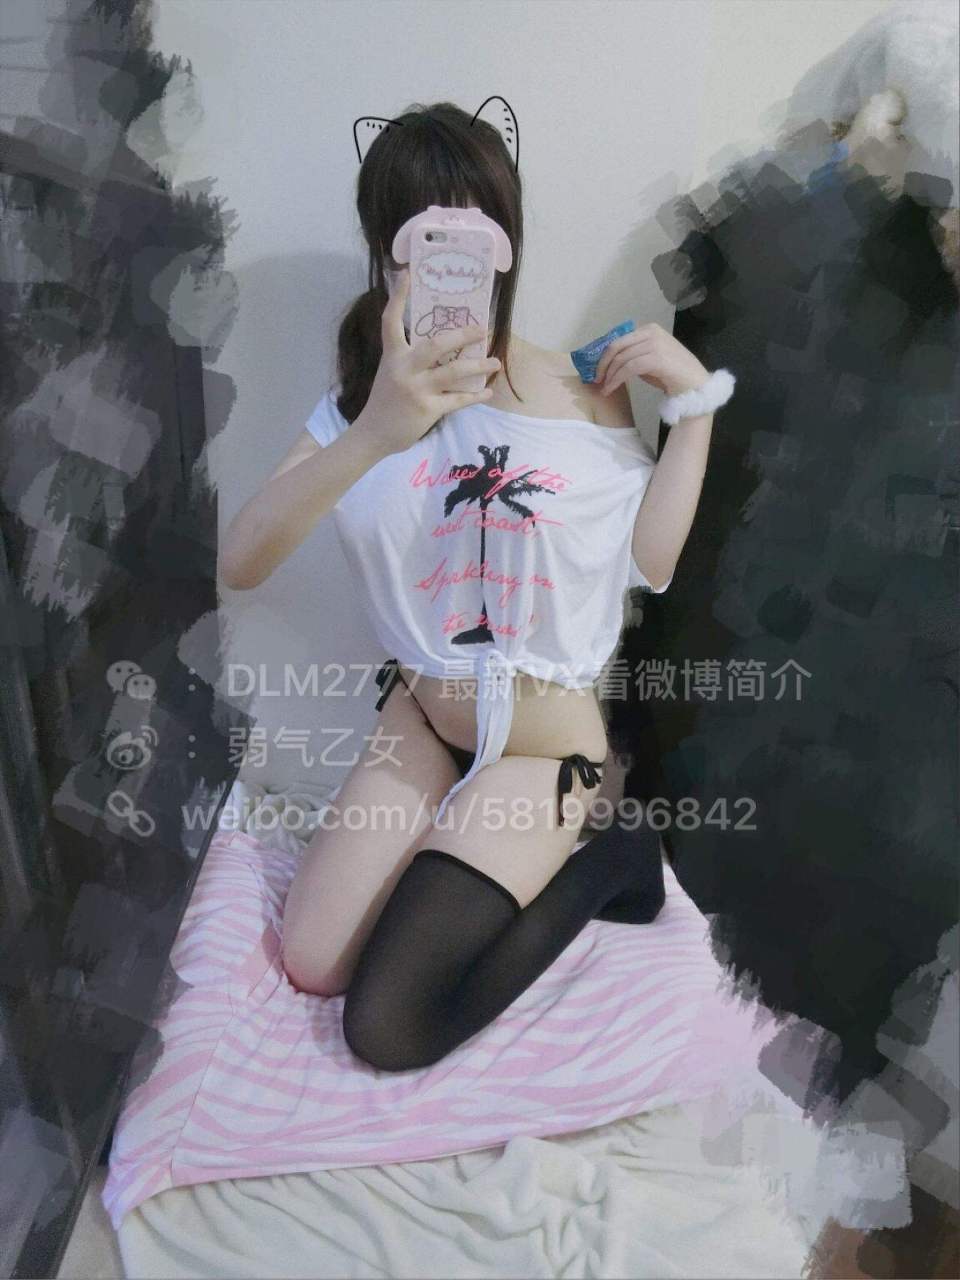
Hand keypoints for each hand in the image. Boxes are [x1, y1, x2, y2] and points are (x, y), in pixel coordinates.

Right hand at [362, 269, 501, 454]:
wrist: (373, 434)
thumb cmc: (386, 400)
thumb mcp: (391, 372)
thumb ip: (411, 358)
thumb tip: (443, 344)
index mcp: (392, 355)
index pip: (391, 321)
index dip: (398, 297)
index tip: (407, 274)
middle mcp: (403, 368)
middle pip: (436, 344)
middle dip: (462, 334)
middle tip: (483, 328)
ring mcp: (416, 389)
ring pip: (454, 372)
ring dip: (479, 365)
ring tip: (495, 362)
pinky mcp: (427, 409)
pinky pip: (457, 400)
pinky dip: (475, 396)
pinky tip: (488, 392)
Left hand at [594, 322, 708, 397]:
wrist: (695, 386)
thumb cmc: (673, 376)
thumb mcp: (649, 361)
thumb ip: (633, 356)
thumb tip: (610, 362)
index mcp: (650, 329)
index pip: (619, 340)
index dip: (605, 355)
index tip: (598, 370)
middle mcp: (652, 332)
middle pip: (617, 346)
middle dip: (603, 364)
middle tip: (596, 380)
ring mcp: (655, 344)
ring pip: (621, 358)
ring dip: (609, 375)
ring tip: (604, 388)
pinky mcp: (657, 358)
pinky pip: (629, 368)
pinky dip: (617, 379)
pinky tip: (611, 389)